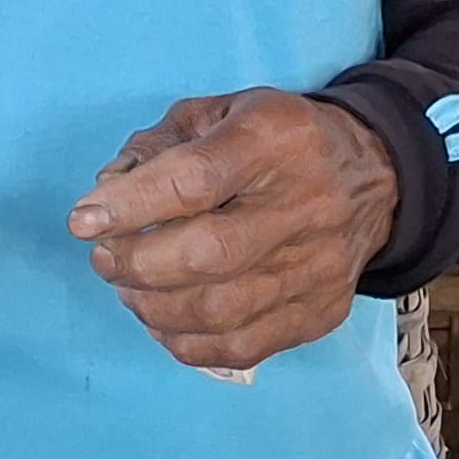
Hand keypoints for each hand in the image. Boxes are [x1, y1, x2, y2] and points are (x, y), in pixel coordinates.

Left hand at [68, 92, 398, 375]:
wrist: (374, 177)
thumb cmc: (278, 140)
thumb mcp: (221, 111)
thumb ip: (157, 145)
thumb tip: (107, 192)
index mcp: (273, 138)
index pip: (195, 180)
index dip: (131, 206)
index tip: (84, 221)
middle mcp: (303, 205)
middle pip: (209, 254)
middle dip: (137, 263)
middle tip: (105, 259)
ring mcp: (317, 266)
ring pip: (223, 310)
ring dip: (154, 308)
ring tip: (130, 289)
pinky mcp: (320, 312)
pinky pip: (243, 346)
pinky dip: (187, 342)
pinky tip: (165, 320)